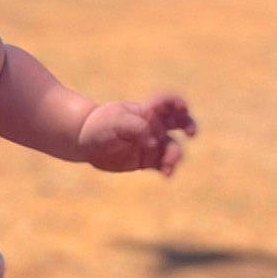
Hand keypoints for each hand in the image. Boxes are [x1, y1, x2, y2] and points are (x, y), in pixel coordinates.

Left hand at [77, 93, 196, 176]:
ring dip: (175, 155)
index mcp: (147, 110)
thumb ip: (136, 127)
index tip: (182, 108)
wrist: (85, 141)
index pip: (167, 103)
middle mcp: (154, 126)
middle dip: (189, 125)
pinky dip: (168, 169)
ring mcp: (152, 143)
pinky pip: (163, 164)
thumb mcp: (115, 120)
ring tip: (168, 165)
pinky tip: (167, 174)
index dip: (178, 103)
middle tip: (191, 133)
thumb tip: (154, 144)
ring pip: (173, 148)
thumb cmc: (100, 125)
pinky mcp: (147, 160)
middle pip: (180, 122)